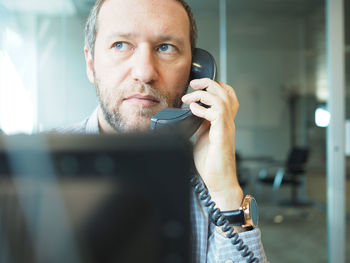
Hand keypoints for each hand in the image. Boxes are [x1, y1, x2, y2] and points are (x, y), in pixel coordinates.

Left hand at [182, 78, 242, 210]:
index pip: (227, 95)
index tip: (197, 86)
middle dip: (208, 83)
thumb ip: (199, 124)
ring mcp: (226, 127)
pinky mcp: (222, 134)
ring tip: (188, 98)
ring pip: (222, 99)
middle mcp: (227, 122)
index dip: (214, 86)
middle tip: (193, 83)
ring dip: (203, 94)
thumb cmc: (211, 163)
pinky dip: (202, 108)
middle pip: (226, 92)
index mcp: (223, 121)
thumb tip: (189, 113)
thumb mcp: (202, 137)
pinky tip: (192, 110)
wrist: (218, 181)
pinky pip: (216, 113)